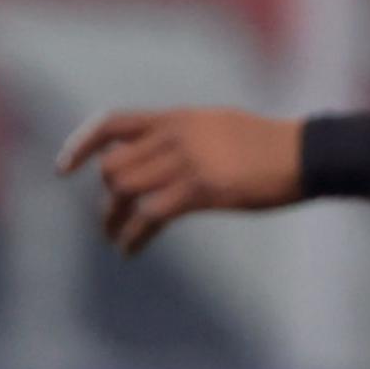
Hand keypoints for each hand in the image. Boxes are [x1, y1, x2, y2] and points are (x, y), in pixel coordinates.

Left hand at [56, 108, 305, 254]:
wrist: (305, 153)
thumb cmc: (267, 146)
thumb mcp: (217, 127)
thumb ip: (181, 136)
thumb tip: (150, 157)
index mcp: (177, 117)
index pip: (113, 123)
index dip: (82, 145)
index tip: (63, 169)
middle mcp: (175, 135)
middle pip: (114, 166)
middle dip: (107, 196)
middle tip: (111, 217)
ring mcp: (187, 161)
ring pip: (125, 190)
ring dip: (113, 220)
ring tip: (115, 238)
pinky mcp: (201, 189)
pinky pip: (149, 215)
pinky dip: (132, 236)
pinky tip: (129, 250)